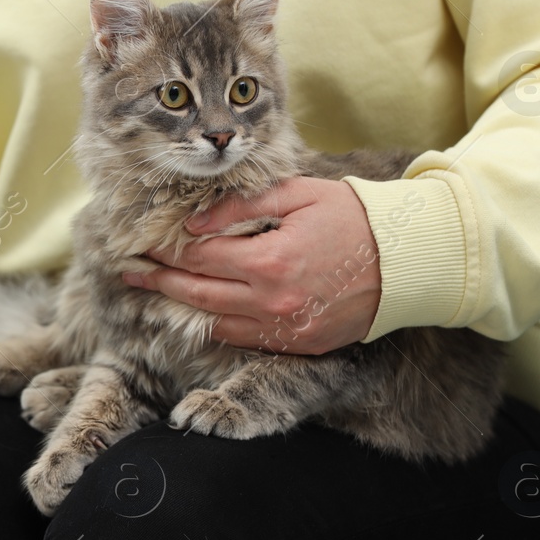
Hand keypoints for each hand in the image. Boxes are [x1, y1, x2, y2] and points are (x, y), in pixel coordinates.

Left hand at [123, 177, 380, 354]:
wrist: (409, 259)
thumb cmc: (354, 216)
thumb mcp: (298, 195)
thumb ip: (241, 208)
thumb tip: (193, 224)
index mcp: (270, 260)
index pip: (198, 258)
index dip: (164, 252)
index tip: (139, 244)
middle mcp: (272, 302)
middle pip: (196, 294)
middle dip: (158, 281)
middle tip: (129, 271)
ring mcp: (285, 329)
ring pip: (215, 322)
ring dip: (180, 307)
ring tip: (155, 291)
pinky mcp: (298, 345)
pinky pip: (243, 339)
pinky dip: (217, 325)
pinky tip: (199, 311)